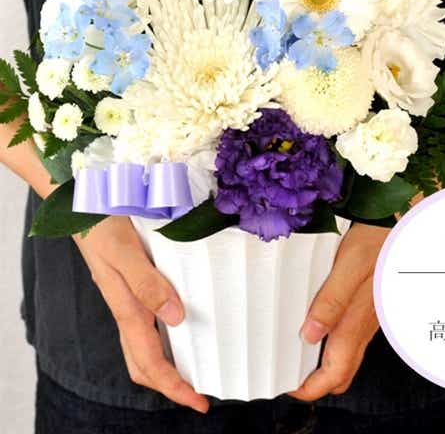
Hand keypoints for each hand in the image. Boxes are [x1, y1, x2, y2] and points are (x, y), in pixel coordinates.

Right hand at [73, 216, 208, 412]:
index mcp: (126, 308)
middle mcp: (126, 309)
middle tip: (199, 396)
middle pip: (144, 364)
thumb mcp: (126, 252)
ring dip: (166, 368)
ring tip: (193, 373)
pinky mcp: (130, 287)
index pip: (150, 361)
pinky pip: (145, 327)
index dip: (173, 386)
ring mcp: (126, 300)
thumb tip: (176, 319)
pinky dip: (162, 342)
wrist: (83, 205)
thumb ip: (148, 283)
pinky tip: (179, 332)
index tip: (198, 402)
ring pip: (143, 349)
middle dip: (170, 386)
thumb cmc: (104, 226)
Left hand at [290, 223, 387, 400]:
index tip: (288, 388)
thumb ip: (331, 300)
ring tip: (295, 349)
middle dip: (317, 381)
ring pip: (347, 354)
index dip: (311, 388)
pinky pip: (351, 335)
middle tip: (288, 372)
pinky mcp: (371, 305)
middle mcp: (364, 325)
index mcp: (356, 320)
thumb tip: (308, 335)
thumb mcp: (350, 265)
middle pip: (343, 371)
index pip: (335, 373)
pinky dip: (333, 342)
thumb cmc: (378, 240)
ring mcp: (370, 317)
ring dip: (324, 362)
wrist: (405, 226)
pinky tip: (316, 323)